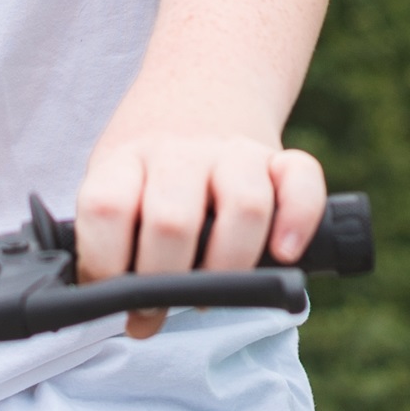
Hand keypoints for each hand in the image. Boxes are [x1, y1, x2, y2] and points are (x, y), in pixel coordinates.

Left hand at [73, 129, 329, 332]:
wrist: (199, 86)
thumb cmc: (149, 166)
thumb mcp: (115, 188)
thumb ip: (115, 248)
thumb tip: (136, 324)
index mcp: (125, 160)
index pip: (107, 207)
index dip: (106, 263)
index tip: (111, 295)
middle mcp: (179, 152)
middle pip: (173, 221)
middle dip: (165, 282)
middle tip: (159, 306)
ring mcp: (233, 151)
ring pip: (244, 206)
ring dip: (230, 265)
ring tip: (215, 293)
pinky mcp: (280, 157)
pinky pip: (303, 179)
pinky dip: (299, 220)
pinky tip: (285, 254)